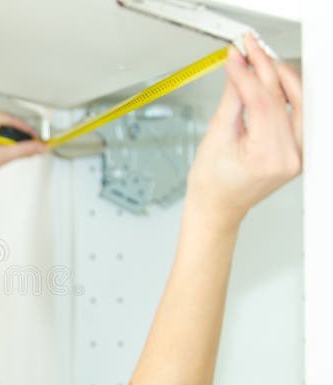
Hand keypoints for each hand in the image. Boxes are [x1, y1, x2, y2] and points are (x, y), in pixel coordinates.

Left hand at [0, 104, 49, 184]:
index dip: (29, 130)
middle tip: (38, 142)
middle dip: (25, 132)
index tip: (41, 138)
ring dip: (18, 135)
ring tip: (28, 146)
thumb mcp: (0, 157)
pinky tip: (16, 145)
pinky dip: (11, 136)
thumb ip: (23, 150)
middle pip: (13, 117)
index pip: (13, 117)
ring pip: (9, 122)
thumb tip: (40, 147)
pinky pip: (3, 125)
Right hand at [185, 34, 302, 229]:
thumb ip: (232, 99)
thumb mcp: (215, 137)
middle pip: (283, 97)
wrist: (217, 207)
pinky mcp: (299, 148)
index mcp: (268, 157)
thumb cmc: (212, 185)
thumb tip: (237, 70)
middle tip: (248, 50)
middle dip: (265, 68)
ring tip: (257, 61)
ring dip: (277, 76)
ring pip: (296, 100)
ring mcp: (299, 153)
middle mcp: (290, 156)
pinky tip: (269, 80)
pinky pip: (297, 111)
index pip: (263, 102)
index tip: (236, 56)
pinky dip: (284, 92)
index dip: (247, 74)